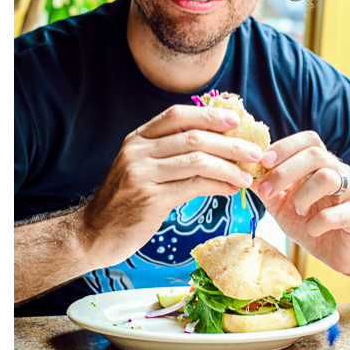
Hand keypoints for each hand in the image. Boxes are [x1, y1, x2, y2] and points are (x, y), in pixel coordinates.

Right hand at [79, 104, 263, 267]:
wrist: (94, 234)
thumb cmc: (127, 200)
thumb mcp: (143, 168)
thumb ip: (170, 153)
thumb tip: (219, 143)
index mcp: (138, 139)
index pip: (177, 116)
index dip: (209, 115)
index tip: (236, 121)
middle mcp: (138, 152)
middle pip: (194, 138)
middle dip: (231, 144)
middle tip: (255, 152)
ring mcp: (142, 174)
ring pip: (198, 161)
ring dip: (230, 167)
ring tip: (249, 175)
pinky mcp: (150, 199)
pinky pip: (194, 186)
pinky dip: (219, 186)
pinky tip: (232, 189)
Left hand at [254, 131, 349, 282]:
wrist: (339, 254)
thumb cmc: (311, 224)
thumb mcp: (282, 207)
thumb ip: (267, 190)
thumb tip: (244, 174)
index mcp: (322, 165)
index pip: (310, 140)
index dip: (286, 146)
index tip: (264, 161)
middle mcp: (341, 172)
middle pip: (316, 155)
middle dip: (285, 171)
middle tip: (268, 190)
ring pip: (327, 178)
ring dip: (303, 196)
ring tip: (298, 212)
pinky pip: (336, 213)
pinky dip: (317, 223)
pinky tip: (312, 230)